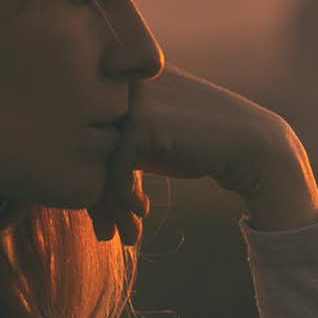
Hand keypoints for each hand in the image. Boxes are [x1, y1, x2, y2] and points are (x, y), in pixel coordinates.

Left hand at [85, 65, 317, 243]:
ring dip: (109, 206)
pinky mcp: (143, 122)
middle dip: (96, 199)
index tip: (106, 216)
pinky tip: (143, 213)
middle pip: (86, 150)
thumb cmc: (199, 147)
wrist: (252, 147)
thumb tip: (65, 178)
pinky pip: (115, 170)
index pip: (86, 137)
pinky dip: (124, 199)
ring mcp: (131, 100)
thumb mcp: (150, 141)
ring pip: (98, 163)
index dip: (92, 181)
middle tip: (108, 235)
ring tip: (124, 236)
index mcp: (118, 81)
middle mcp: (120, 83)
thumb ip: (111, 145)